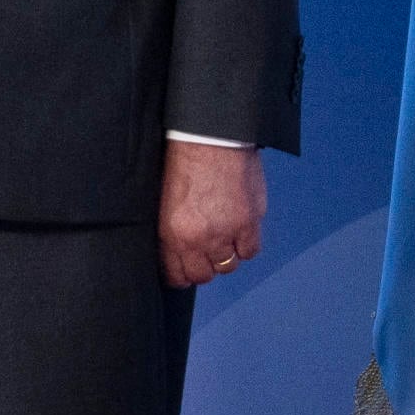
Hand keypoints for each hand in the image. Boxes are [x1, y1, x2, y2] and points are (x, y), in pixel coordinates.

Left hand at [159, 142, 265, 287]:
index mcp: (173, 233)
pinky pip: (250, 251)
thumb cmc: (183, 161)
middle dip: (202, 268)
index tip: (182, 271)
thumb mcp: (163, 201)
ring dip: (224, 257)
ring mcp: (227, 231)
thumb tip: (175, 251)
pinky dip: (245, 246)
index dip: (180, 275)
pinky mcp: (249, 221)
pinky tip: (238, 234)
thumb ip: (170, 230)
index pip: (177, 275)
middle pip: (203, 275)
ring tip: (220, 242)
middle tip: (202, 256)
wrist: (210, 138)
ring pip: (228, 266)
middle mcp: (200, 238)